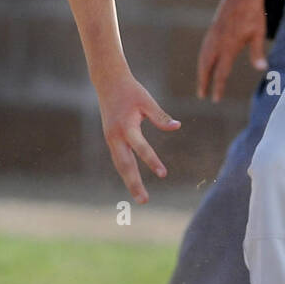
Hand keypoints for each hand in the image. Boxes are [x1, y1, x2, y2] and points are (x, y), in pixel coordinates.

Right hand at [95, 72, 180, 202]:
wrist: (108, 83)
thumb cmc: (131, 91)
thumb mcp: (147, 101)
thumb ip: (161, 116)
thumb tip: (177, 127)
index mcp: (125, 126)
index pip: (141, 147)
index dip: (152, 161)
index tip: (163, 174)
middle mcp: (115, 136)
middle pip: (125, 164)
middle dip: (134, 183)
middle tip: (144, 200)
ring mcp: (110, 139)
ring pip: (120, 165)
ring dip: (130, 181)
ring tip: (141, 198)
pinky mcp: (111, 139)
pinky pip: (119, 159)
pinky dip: (126, 172)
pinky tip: (134, 183)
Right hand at [196, 0, 267, 101]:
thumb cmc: (253, 11)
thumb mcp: (259, 33)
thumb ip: (257, 52)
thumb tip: (261, 69)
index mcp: (229, 46)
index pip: (221, 72)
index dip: (217, 87)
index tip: (214, 99)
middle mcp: (217, 41)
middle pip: (207, 66)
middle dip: (203, 82)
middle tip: (201, 95)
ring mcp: (213, 34)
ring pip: (203, 56)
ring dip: (201, 70)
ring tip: (201, 81)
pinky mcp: (213, 28)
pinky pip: (204, 47)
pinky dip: (202, 58)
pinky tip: (205, 61)